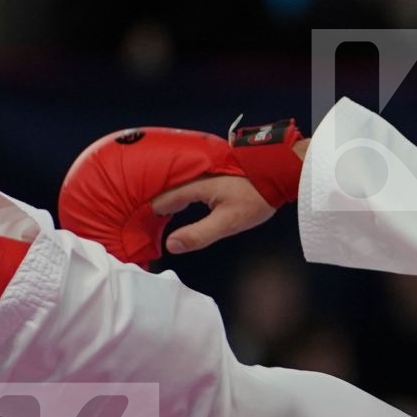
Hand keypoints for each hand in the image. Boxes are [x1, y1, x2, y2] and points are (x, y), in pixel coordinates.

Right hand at [150, 174, 278, 255]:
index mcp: (193, 185)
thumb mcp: (228, 222)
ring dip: (163, 199)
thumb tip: (170, 245)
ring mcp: (201, 171)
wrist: (279, 172)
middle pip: (162, 191)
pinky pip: (185, 182)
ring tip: (152, 216)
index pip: (160, 202)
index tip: (137, 229)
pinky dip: (176, 193)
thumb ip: (199, 234)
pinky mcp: (210, 171)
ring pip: (173, 185)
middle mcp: (193, 175)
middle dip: (150, 206)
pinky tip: (176, 204)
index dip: (147, 216)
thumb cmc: (255, 196)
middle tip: (139, 223)